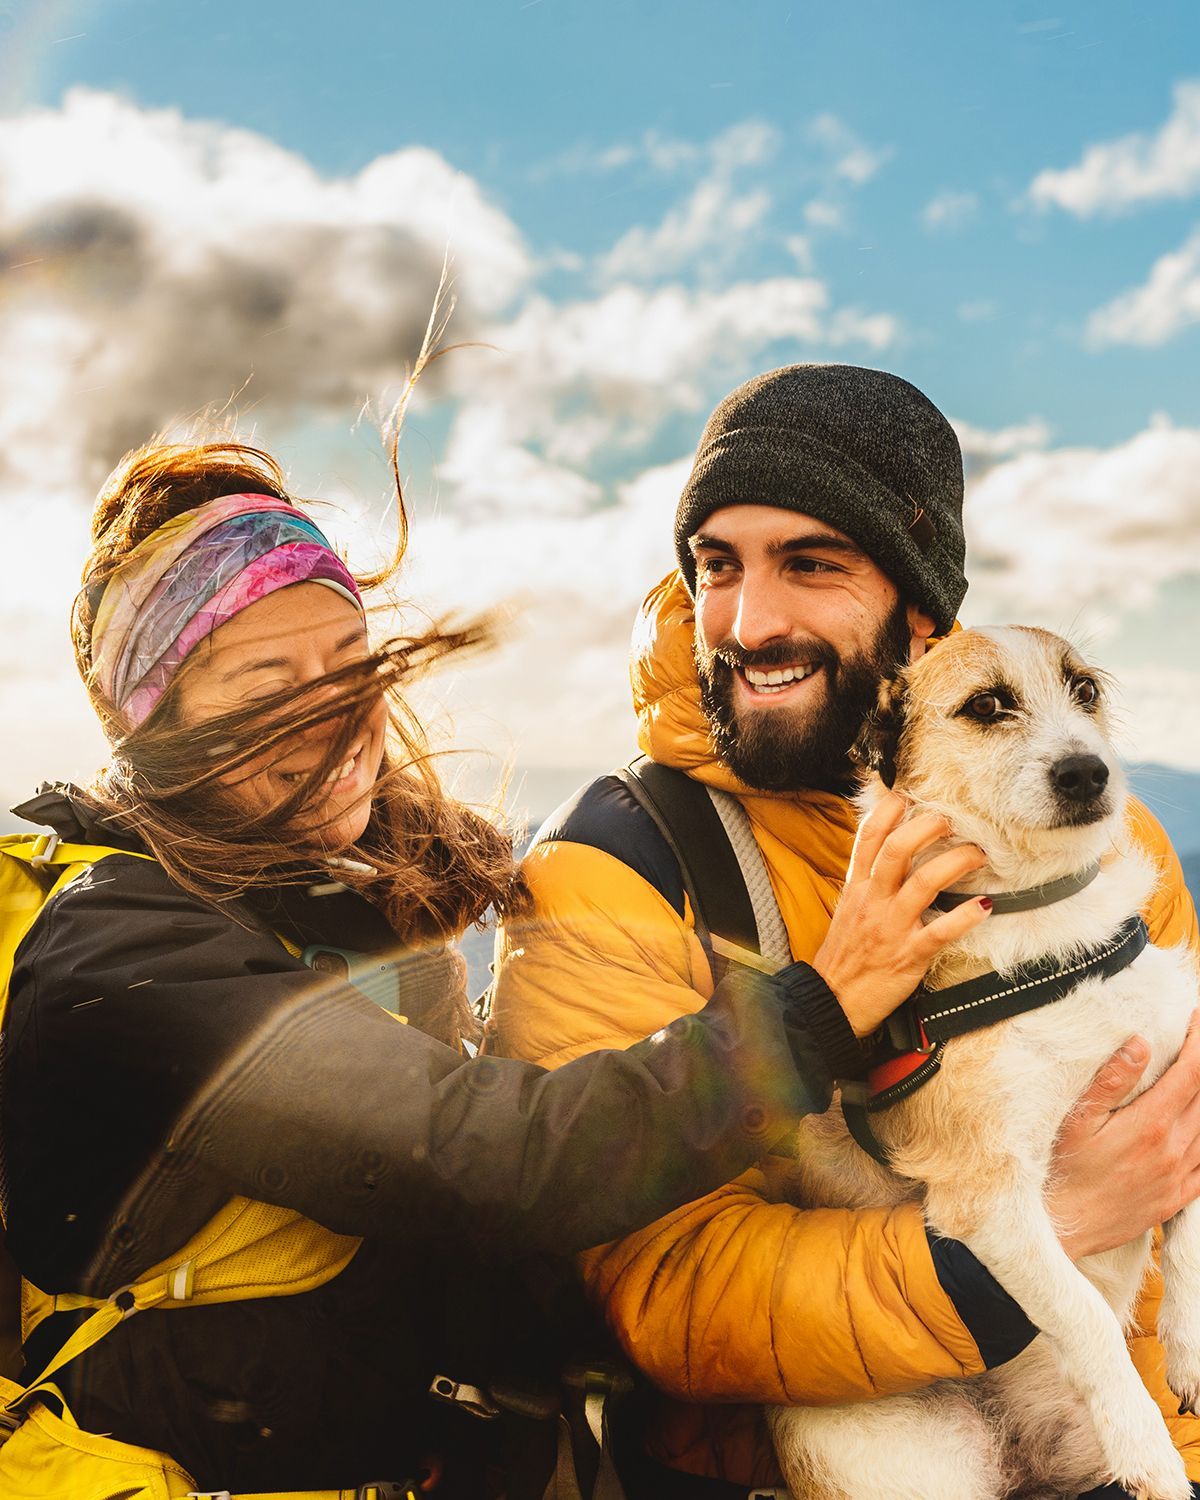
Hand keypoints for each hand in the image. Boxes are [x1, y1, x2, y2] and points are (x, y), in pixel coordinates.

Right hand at [811, 791, 990, 1037]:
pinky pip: (941, 931)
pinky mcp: (908, 955)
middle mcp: (873, 901)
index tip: (907, 795)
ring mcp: (891, 927)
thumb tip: (889, 858)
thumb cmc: (845, 957)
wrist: (832, 1002)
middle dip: (927, 827)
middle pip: (897, 850)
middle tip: (950, 820)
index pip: (868, 838)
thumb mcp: (849, 912)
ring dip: (956, 862)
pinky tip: (983, 906)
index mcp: (857, 888)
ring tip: (977, 853)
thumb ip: (868, 883)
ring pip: (924, 882)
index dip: (888, 811)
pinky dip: (965, 917)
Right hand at [1050, 1014, 1199, 1259]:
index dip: (1197, 1042)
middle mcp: (1174, 1148)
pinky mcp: (1178, 1196)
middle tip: (1198, 1042)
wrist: (1066, 1224)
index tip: (1194, 1019)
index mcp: (1151, 1124)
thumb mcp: (1078, 1119)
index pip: (1190, 1073)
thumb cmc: (1064, 1168)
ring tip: (1198, 1080)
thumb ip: (1111, 1081)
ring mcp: (1180, 1175)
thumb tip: (1140, 1043)